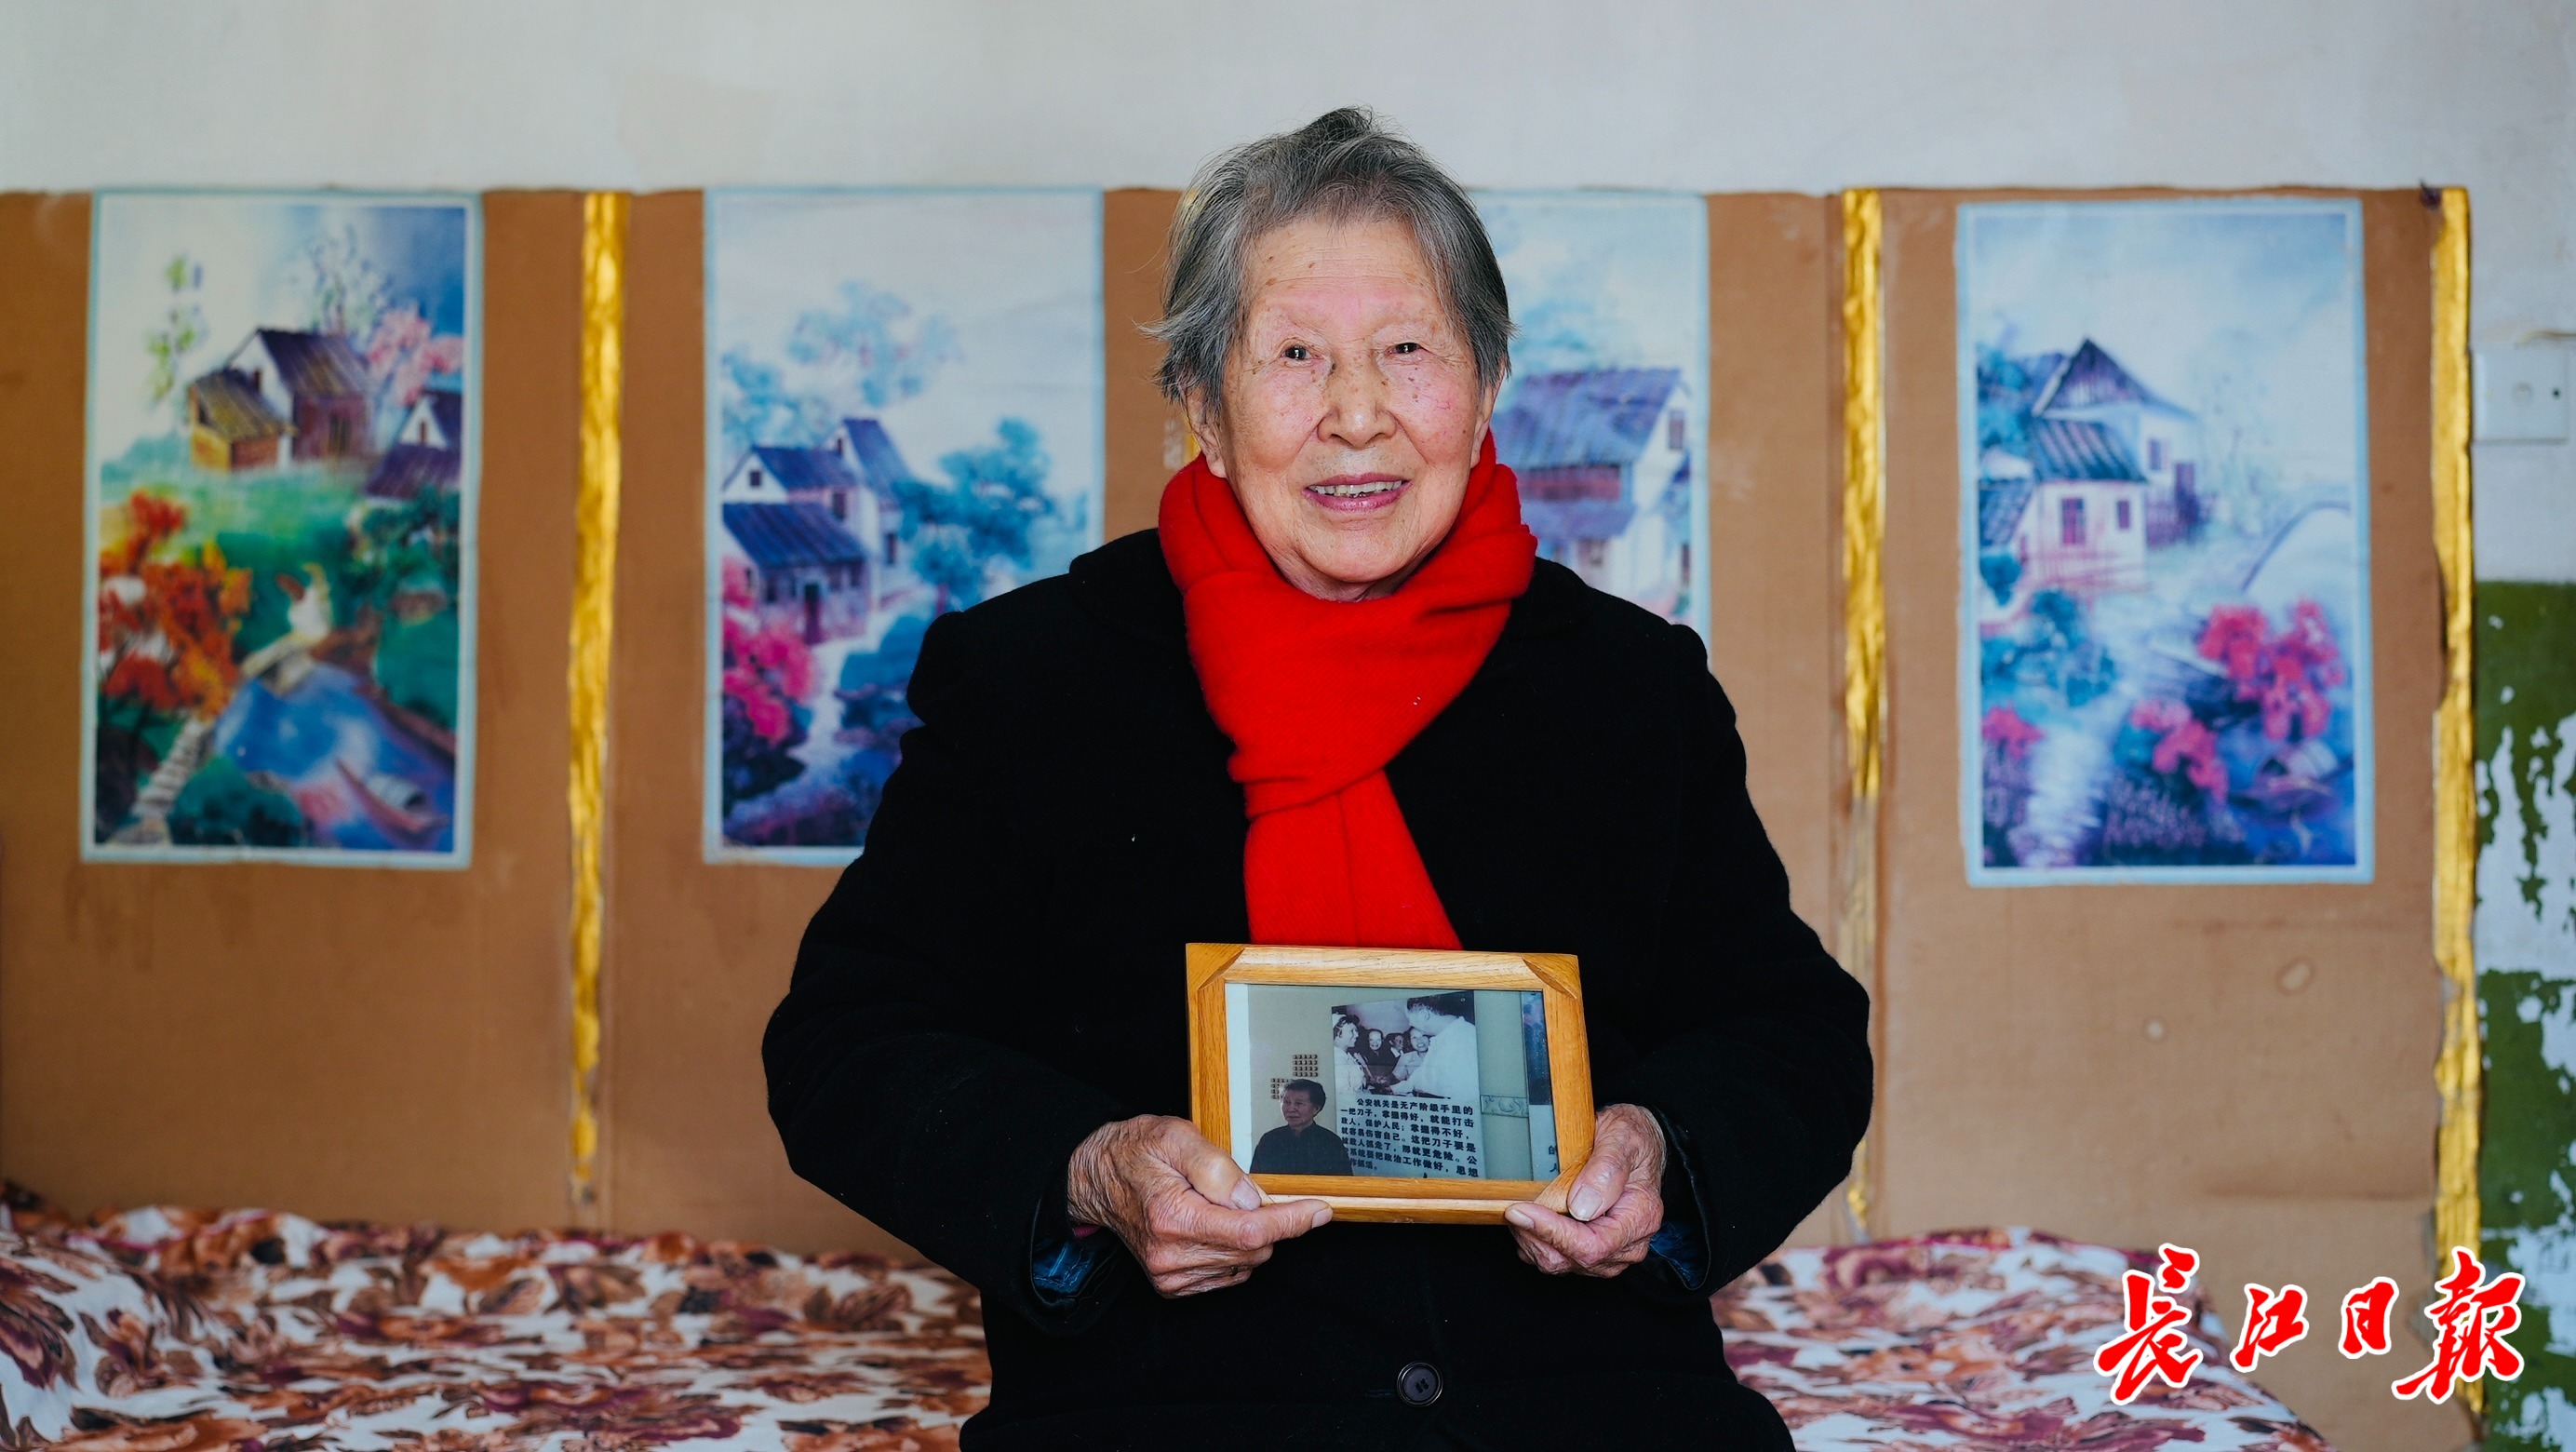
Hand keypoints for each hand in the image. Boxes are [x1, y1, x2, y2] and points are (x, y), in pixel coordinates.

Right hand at [1065, 1114, 1330, 1297]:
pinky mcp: (1172, 1285)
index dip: (1293, 1221)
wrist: (1095, 1179)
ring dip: (1251, 1235)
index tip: (1321, 1210)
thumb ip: (1217, 1167)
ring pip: (1245, 1264)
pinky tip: (1214, 1225)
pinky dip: (1235, 1251)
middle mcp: (1170, 1255)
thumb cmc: (1135, 1152)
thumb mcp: (1175, 1136)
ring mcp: (1170, 1276)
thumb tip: (1253, 1198)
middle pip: (1254, 1249)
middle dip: (1270, 1221)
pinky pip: (1229, 1274)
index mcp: (1173, 1217)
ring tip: (1219, 1204)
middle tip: (1249, 1189)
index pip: (1250, 1230)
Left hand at [1504, 1103, 1665, 1277]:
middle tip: (1515, 1204)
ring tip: (1523, 1207)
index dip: (1552, 1232)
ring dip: (1532, 1239)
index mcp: (1639, 1219)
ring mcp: (1609, 1254)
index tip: (1522, 1210)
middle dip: (1535, 1235)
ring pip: (1558, 1264)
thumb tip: (1581, 1207)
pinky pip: (1555, 1261)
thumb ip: (1605, 1169)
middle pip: (1571, 1260)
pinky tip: (1532, 1216)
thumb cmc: (1631, 1140)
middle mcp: (1627, 1245)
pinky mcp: (1591, 1255)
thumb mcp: (1622, 1137)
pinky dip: (1535, 1242)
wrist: (1635, 1147)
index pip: (1592, 1246)